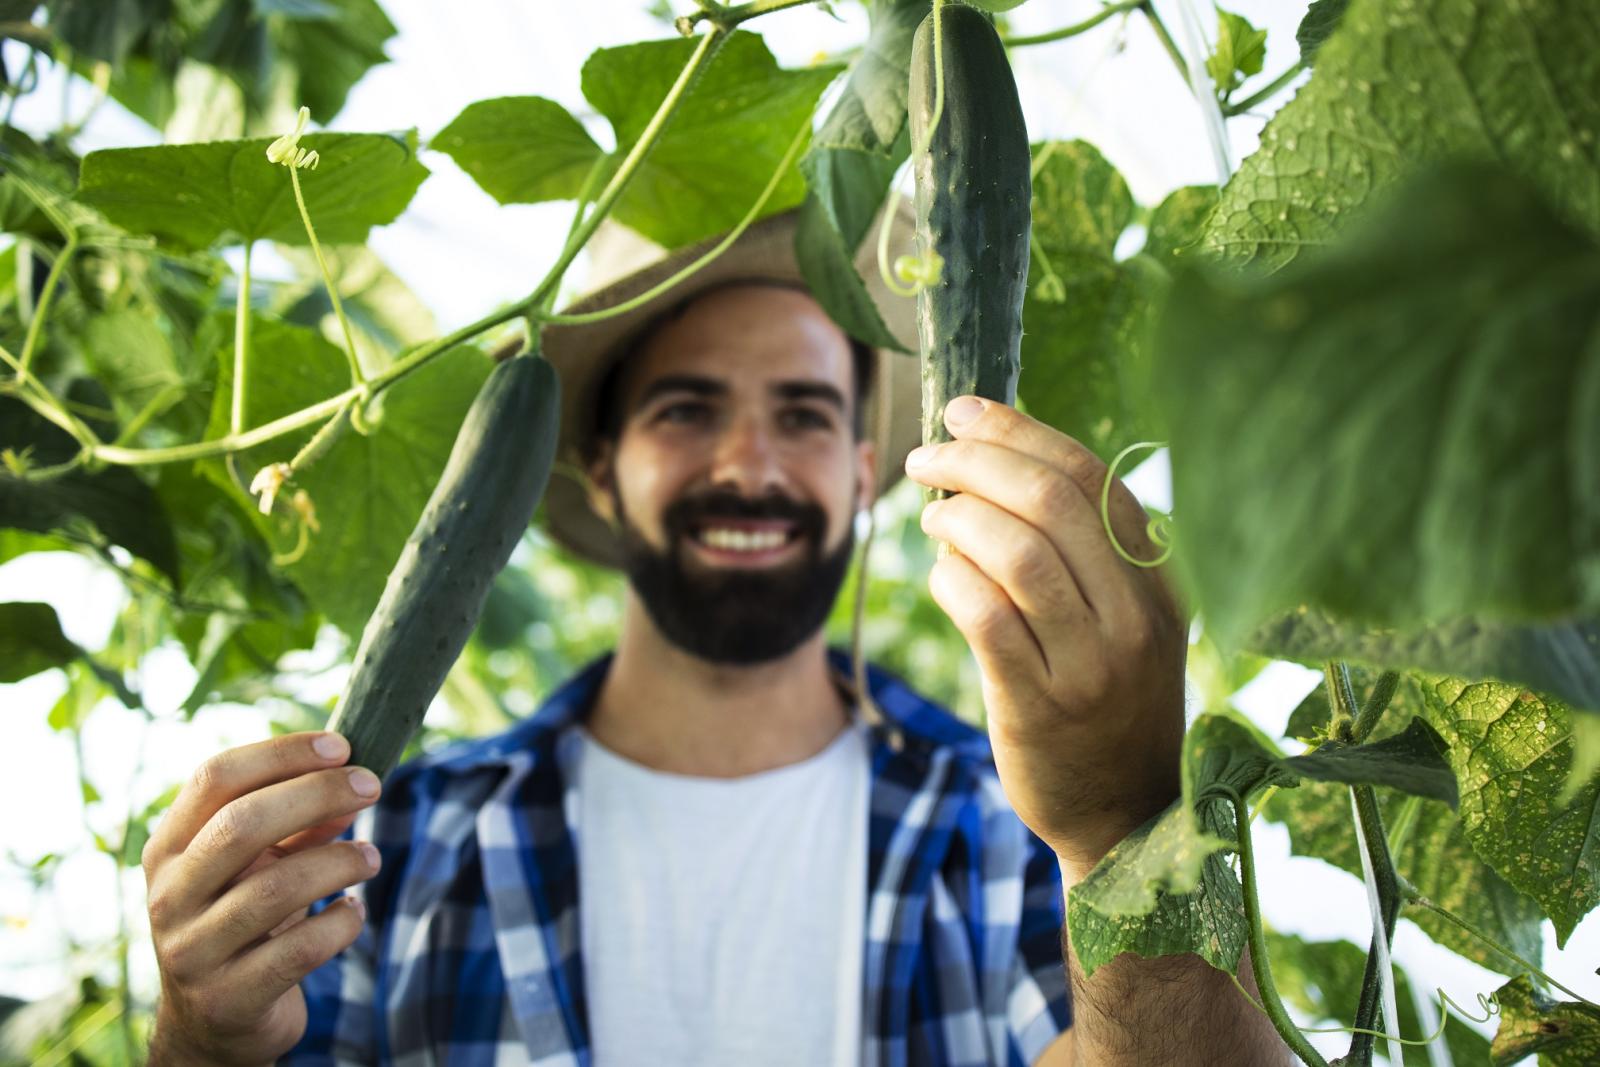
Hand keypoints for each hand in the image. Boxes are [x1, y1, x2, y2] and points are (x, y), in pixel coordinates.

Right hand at [143, 732, 381, 1065]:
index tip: (341, 746)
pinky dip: (339, 924)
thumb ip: (298, 825)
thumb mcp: (258, 867)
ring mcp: (193, 951)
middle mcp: (169, 896)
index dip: (281, 754)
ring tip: (371, 857)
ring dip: (338, 862)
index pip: (215, 779)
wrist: (210, 1025)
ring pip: (275, 888)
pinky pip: (298, 950)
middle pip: (241, 825)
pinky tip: (352, 912)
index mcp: (169, 849)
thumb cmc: (241, 923)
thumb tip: (352, 783)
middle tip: (372, 786)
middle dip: (317, 794)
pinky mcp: (229, 998)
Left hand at [905, 396, 1189, 878]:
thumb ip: (1082, 551)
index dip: (1020, 431)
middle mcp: (1134, 615)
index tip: (965, 411)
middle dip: (974, 460)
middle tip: (926, 456)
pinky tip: (939, 572)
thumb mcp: (1125, 620)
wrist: (1125, 816)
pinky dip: (950, 579)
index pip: (1091, 476)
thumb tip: (993, 465)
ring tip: (929, 516)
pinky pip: (984, 616)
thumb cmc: (1109, 701)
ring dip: (956, 516)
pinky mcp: (1040, 706)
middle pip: (1049, 500)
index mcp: (1159, 579)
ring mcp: (1091, 663)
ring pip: (1016, 550)